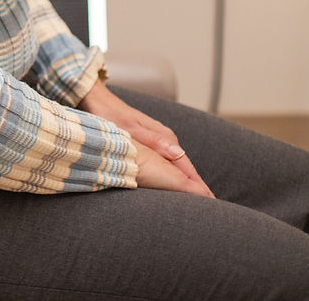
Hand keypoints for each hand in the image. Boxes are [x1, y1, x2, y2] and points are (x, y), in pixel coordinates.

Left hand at [78, 80, 213, 196]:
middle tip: (210, 209)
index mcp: (164, 137)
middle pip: (185, 167)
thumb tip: (178, 153)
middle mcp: (165, 138)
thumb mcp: (131, 130)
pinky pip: (166, 162)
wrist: (96, 99)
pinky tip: (174, 185)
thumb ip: (154, 141)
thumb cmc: (109, 115)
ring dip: (185, 181)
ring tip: (197, 202)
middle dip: (196, 186)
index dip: (198, 184)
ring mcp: (157, 140)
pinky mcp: (149, 141)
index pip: (186, 166)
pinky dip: (173, 174)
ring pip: (176, 165)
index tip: (211, 201)